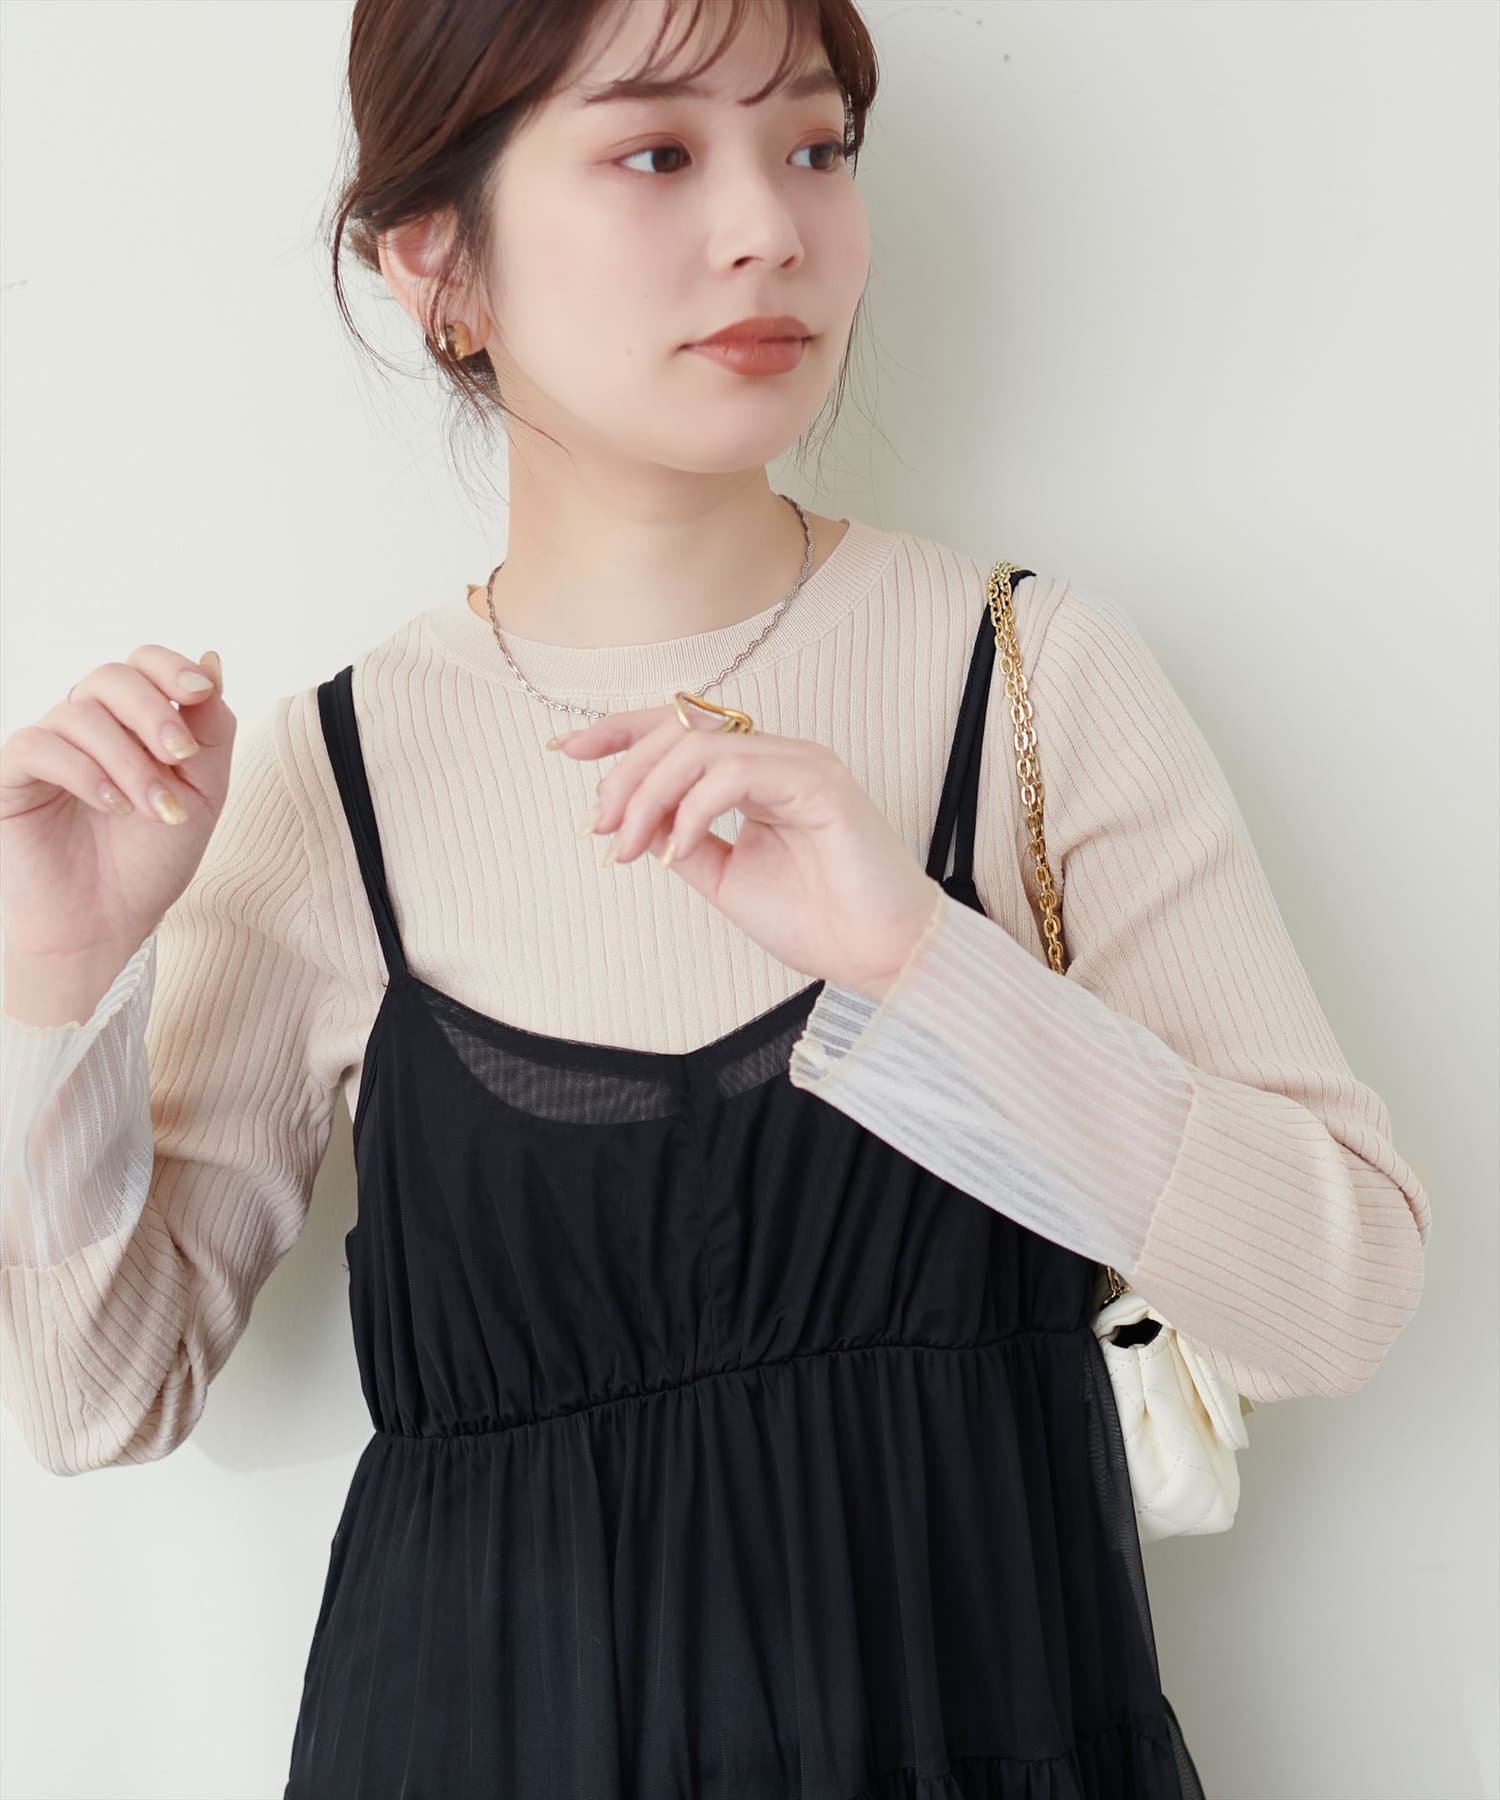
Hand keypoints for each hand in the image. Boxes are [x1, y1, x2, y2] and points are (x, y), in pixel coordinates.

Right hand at [0, 646, 233, 964]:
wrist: (107, 922)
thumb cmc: (151, 859)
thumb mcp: (202, 793)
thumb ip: (210, 731)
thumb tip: (211, 660)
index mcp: (132, 721)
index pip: (144, 664)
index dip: (171, 669)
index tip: (202, 693)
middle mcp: (87, 724)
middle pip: (112, 678)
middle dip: (155, 714)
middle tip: (182, 758)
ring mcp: (47, 746)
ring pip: (81, 714)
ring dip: (130, 761)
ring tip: (155, 810)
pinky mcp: (12, 774)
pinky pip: (39, 746)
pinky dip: (85, 772)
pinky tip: (113, 806)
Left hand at [549, 704, 943, 1001]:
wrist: (876, 954)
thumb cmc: (817, 919)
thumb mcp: (724, 878)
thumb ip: (681, 841)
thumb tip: (627, 823)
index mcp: (758, 773)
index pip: (682, 729)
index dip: (621, 731)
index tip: (567, 749)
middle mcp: (779, 756)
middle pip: (681, 727)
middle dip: (625, 772)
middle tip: (600, 828)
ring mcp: (800, 762)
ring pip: (700, 745)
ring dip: (649, 794)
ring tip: (629, 847)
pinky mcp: (819, 780)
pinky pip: (734, 772)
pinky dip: (692, 809)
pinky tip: (675, 850)